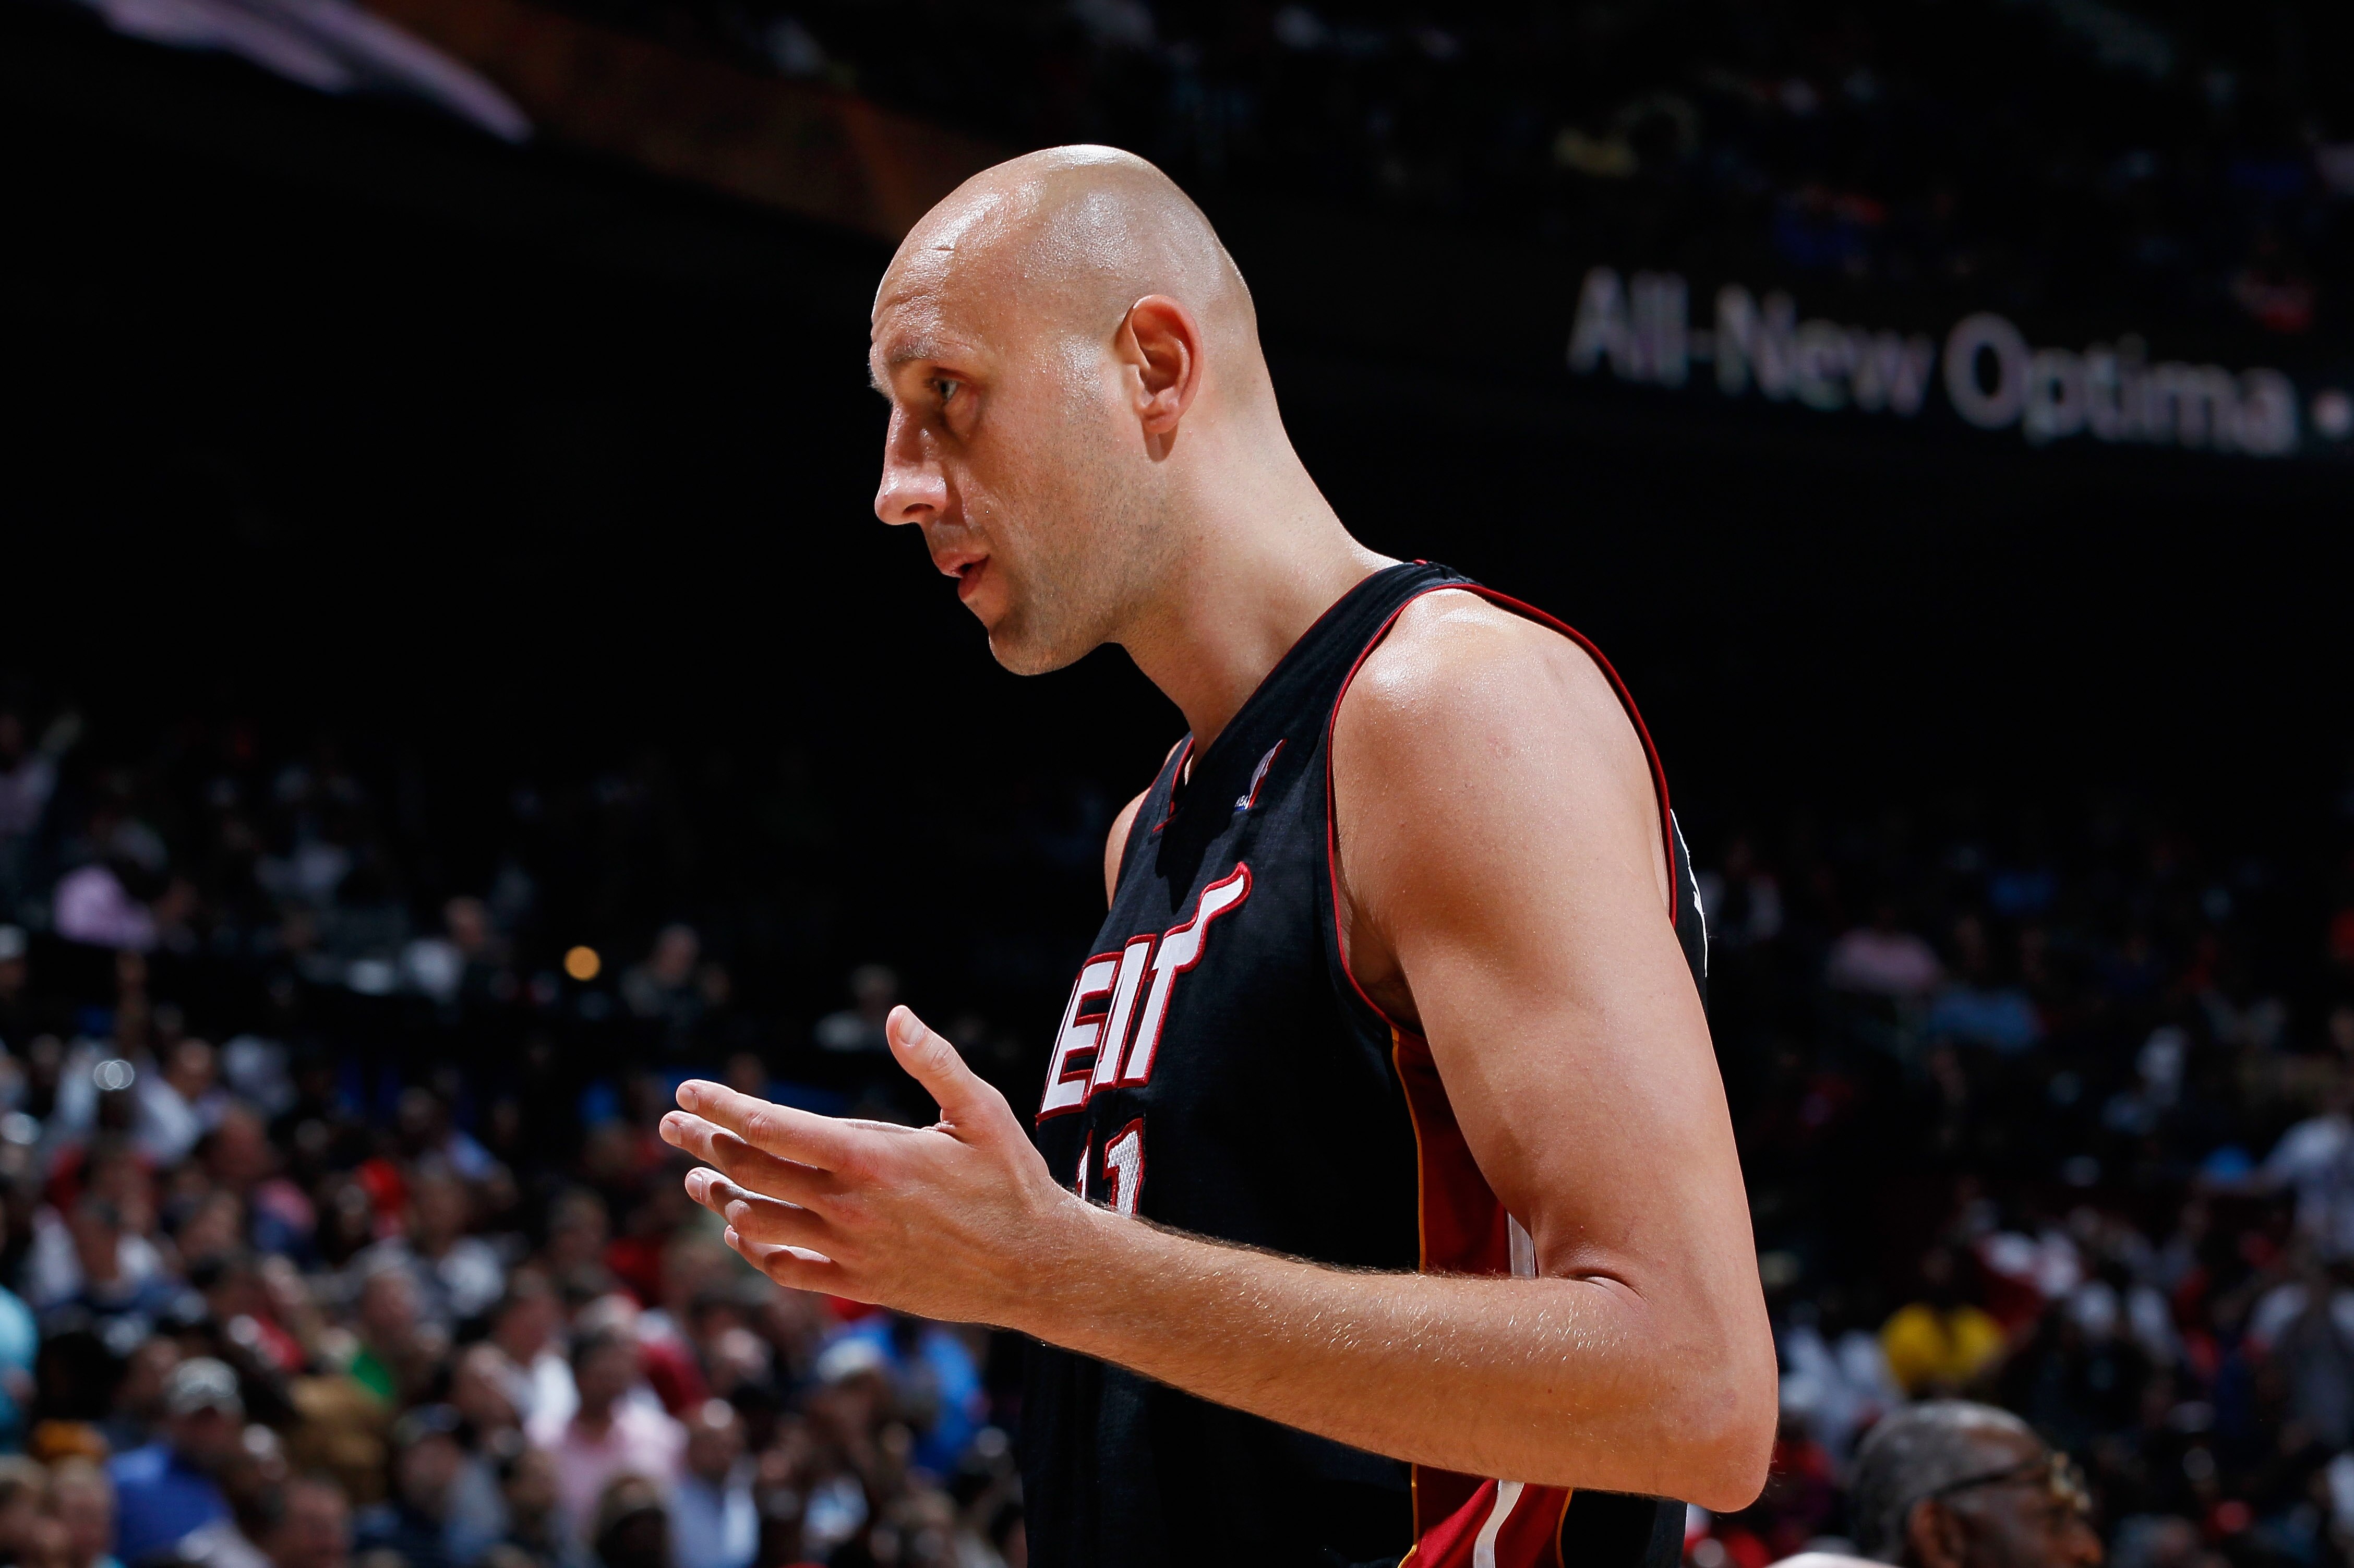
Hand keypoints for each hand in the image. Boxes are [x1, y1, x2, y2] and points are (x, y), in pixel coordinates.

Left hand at [658, 1005, 1082, 1325]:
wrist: (1035, 1266)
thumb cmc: (1013, 1180)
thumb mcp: (982, 1109)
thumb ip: (934, 1062)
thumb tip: (896, 1014)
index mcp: (871, 1157)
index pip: (772, 1127)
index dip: (723, 1106)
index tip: (688, 1089)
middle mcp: (849, 1207)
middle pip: (751, 1173)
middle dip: (704, 1143)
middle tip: (672, 1124)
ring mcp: (849, 1251)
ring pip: (758, 1224)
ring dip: (719, 1198)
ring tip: (695, 1179)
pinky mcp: (859, 1286)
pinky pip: (786, 1270)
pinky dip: (754, 1249)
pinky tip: (741, 1232)